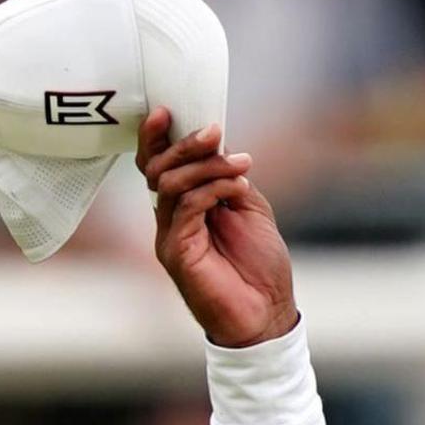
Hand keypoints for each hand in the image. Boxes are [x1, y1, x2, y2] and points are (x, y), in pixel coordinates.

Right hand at [136, 108, 298, 348]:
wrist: (268, 314)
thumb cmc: (260, 267)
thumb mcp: (249, 210)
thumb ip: (228, 179)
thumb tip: (219, 145)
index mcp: (183, 208)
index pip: (157, 165)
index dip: (157, 137)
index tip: (170, 110)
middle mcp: (169, 220)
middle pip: (157, 169)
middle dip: (185, 144)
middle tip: (215, 134)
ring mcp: (170, 236)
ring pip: (170, 184)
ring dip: (207, 166)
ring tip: (241, 166)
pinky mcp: (178, 252)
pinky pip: (186, 208)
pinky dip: (212, 190)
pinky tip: (237, 189)